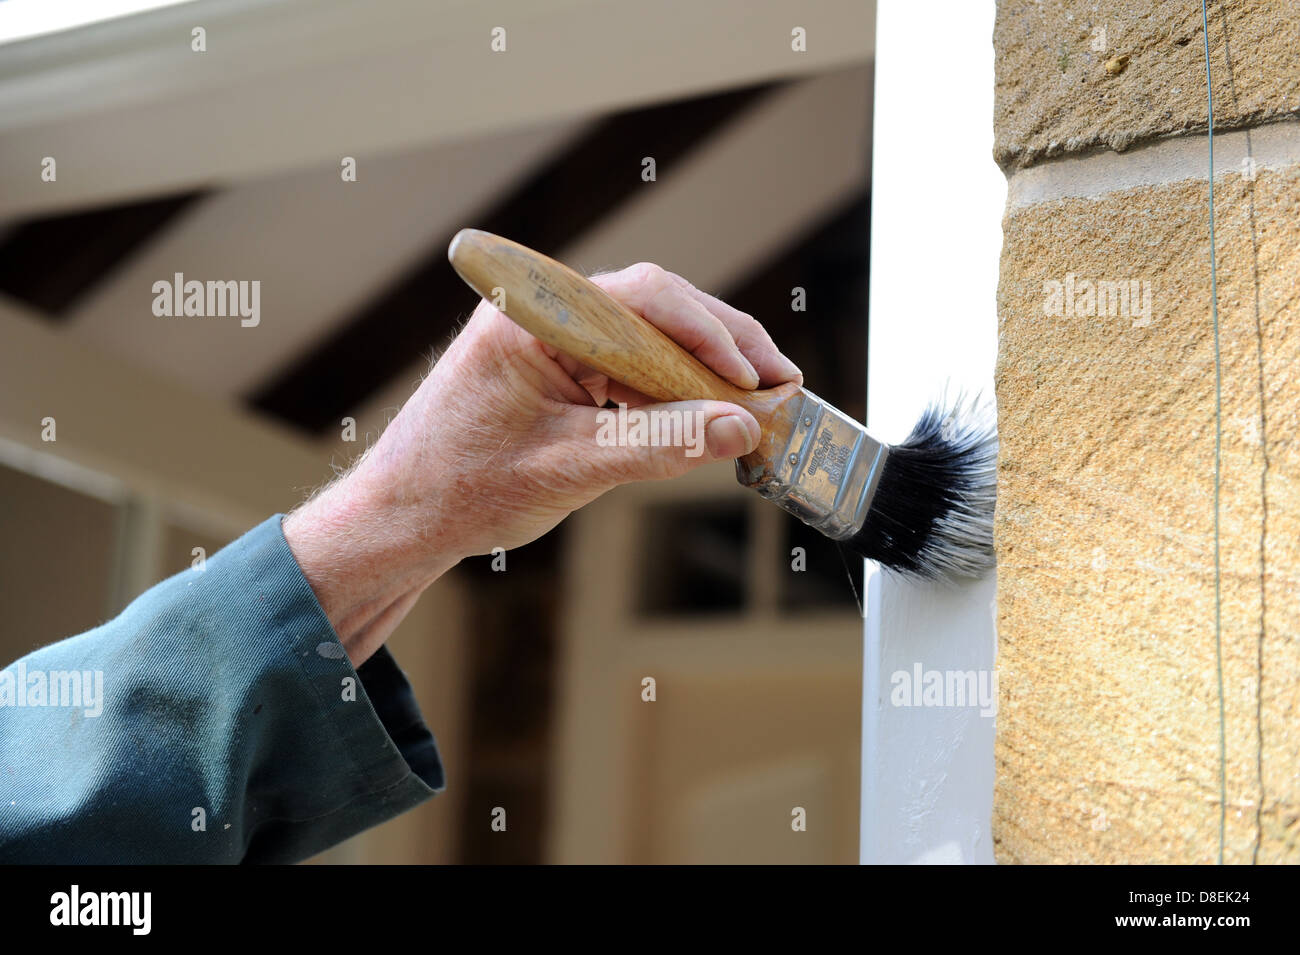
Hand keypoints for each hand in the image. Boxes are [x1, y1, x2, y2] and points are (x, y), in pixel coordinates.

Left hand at [283, 262, 802, 663]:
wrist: (402, 520)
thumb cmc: (461, 490)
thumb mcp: (570, 470)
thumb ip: (658, 444)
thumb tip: (738, 428)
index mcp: (532, 317)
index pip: (643, 298)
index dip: (711, 333)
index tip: (755, 377)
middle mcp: (543, 314)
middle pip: (655, 309)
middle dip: (721, 347)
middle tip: (778, 384)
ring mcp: (551, 341)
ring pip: (647, 338)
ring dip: (701, 371)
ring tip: (756, 403)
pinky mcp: (557, 370)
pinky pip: (627, 367)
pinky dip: (670, 390)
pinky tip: (706, 415)